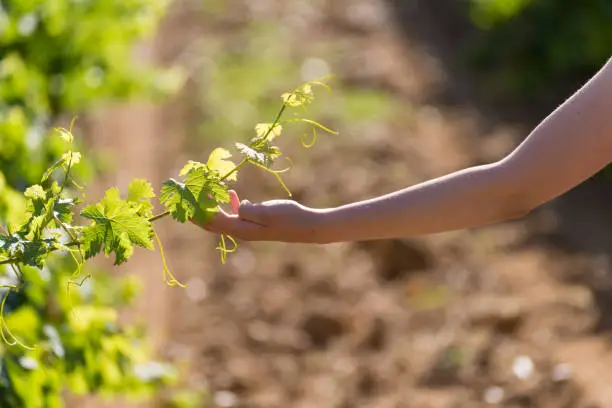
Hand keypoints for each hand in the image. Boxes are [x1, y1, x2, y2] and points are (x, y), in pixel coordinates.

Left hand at [194, 190, 325, 242]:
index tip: (183, 199)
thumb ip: (248, 211)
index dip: (195, 211)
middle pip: (211, 222)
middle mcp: (241, 230)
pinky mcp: (256, 222)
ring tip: (201, 193)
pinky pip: (235, 214)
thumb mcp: (267, 212)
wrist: (307, 226)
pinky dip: (227, 204)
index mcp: (241, 229)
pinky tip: (230, 194)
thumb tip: (236, 206)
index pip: (210, 221)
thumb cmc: (289, 218)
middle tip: (184, 197)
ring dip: (210, 206)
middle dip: (197, 210)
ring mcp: (248, 227)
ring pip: (221, 218)